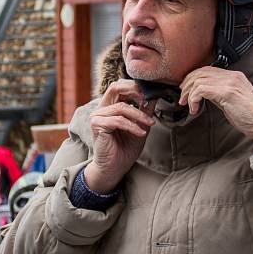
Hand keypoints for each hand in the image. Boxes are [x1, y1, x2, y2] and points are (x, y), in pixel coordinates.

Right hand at [85, 79, 155, 193]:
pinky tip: (141, 133)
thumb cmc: (127, 147)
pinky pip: (118, 121)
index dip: (137, 87)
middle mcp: (102, 107)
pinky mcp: (96, 125)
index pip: (121, 86)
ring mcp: (97, 115)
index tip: (153, 94)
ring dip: (139, 115)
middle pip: (116, 87)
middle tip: (149, 100)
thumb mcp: (141, 124)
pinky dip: (132, 126)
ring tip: (150, 124)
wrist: (116, 167)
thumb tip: (156, 93)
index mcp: (111, 104)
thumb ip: (145, 109)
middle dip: (135, 91)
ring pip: (121, 107)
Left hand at [179, 67, 252, 141]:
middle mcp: (232, 76)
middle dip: (187, 85)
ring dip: (188, 94)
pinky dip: (193, 100)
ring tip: (188, 106)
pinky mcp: (227, 92)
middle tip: (182, 98)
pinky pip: (201, 90)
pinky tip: (194, 109)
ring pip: (198, 80)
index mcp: (235, 76)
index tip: (186, 91)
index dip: (193, 78)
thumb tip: (204, 94)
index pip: (207, 70)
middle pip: (200, 72)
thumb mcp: (233, 101)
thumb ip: (220, 94)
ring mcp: (230, 83)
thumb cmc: (252, 117)